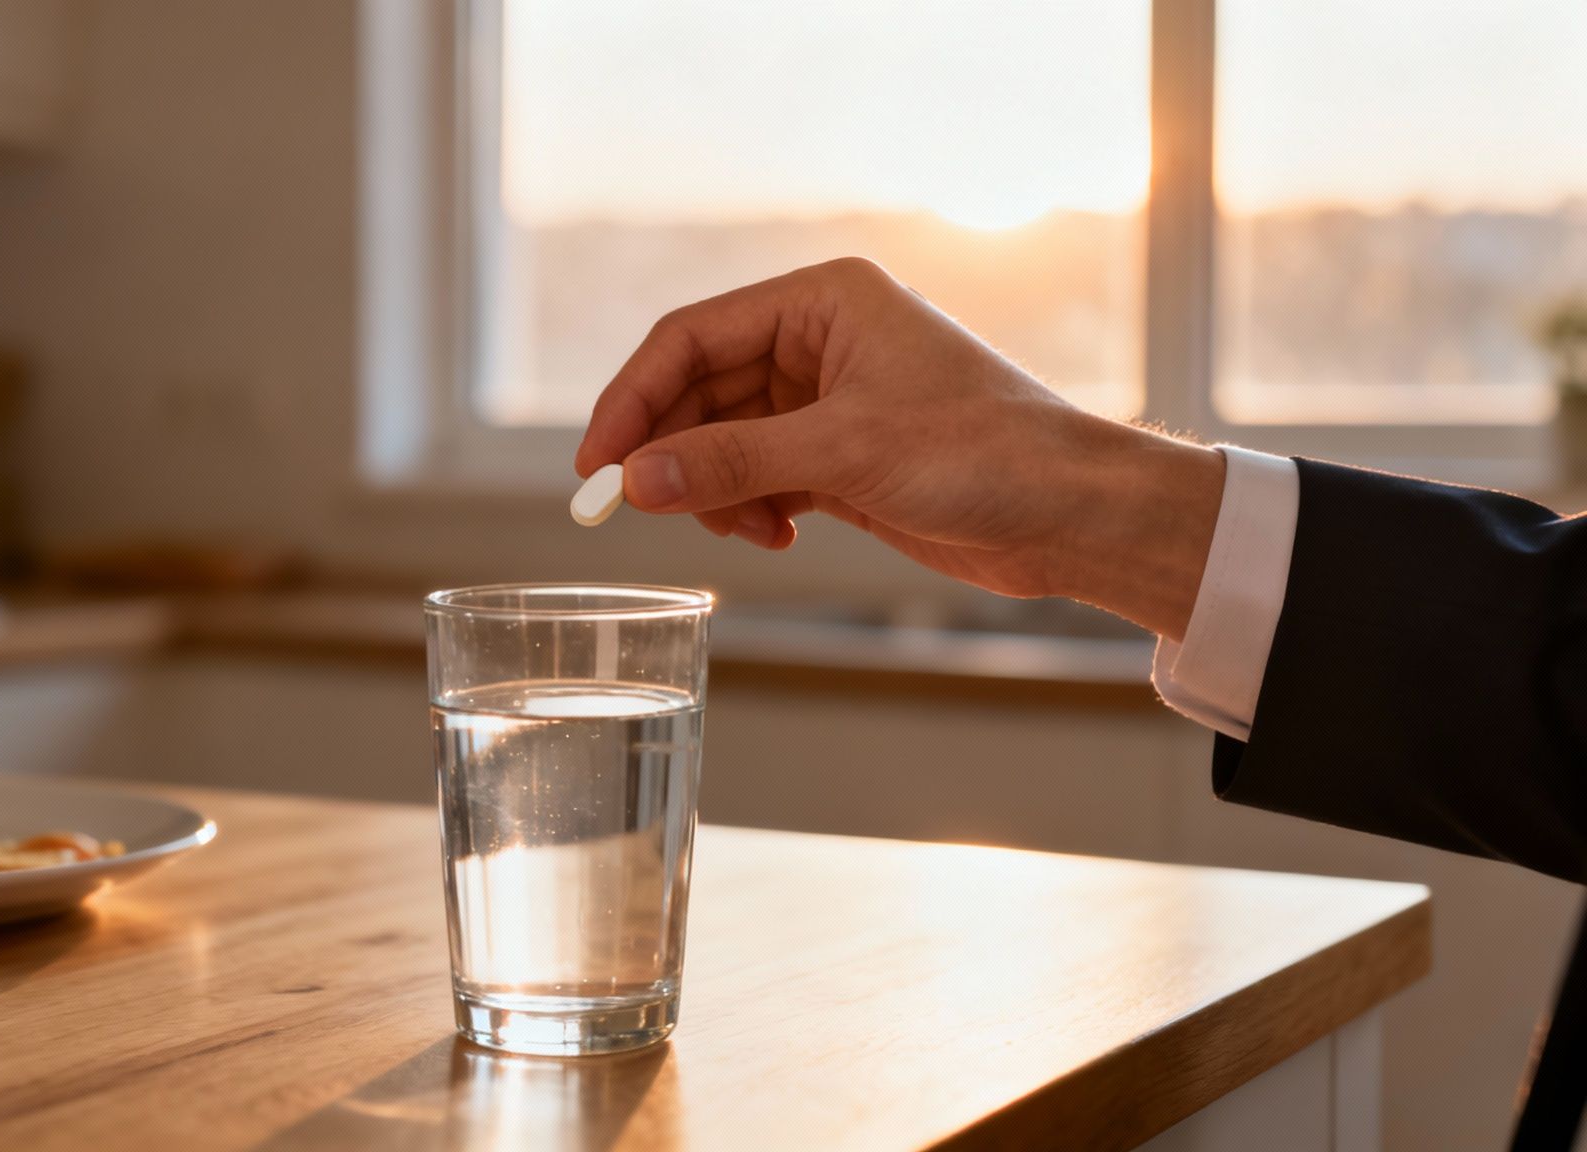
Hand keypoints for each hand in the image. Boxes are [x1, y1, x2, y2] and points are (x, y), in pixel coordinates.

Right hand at [573, 258, 1225, 640]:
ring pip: (724, 440)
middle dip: (672, 452)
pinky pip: (759, 476)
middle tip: (638, 508)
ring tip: (744, 527)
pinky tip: (773, 535)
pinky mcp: (844, 458)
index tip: (596, 465)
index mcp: (823, 301)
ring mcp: (830, 401)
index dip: (633, 399)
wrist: (1074, 514)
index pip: (691, 337)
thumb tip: (637, 481)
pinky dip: (749, 509)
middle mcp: (821, 341)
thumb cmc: (986, 453)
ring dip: (714, 490)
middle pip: (699, 390)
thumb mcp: (844, 453)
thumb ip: (731, 462)